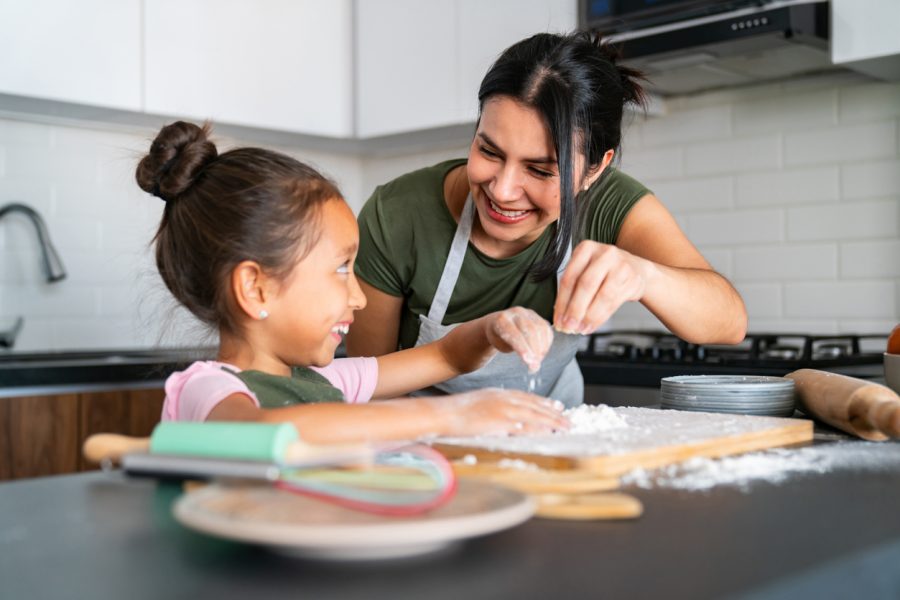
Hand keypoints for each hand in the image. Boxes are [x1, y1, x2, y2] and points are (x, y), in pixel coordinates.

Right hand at [435, 389, 568, 436]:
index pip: (527, 397)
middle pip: (534, 406)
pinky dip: (538, 430)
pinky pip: (524, 427)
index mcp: (499, 394)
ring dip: (552, 422)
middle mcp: (504, 399)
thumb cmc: (455, 412)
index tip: (556, 406)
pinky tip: (549, 433)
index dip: (543, 402)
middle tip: (568, 419)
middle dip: (553, 413)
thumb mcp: (478, 403)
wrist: (443, 414)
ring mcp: (503, 410)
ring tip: (565, 427)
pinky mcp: (500, 422)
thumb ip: (493, 407)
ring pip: (534, 415)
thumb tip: (503, 416)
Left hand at [484, 307, 553, 372]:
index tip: (528, 362)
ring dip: (542, 348)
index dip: (523, 348)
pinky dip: (546, 343)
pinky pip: (546, 329)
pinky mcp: (537, 316)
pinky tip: (541, 353)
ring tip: (537, 361)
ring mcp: (528, 313)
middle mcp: (516, 312)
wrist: (498, 323)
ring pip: (540, 329)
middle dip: (534, 350)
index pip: (514, 334)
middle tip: (535, 366)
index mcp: (502, 319)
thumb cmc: (499, 338)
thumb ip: (515, 350)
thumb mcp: (501, 345)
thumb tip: (533, 362)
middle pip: (529, 330)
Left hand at [554, 240, 649, 333]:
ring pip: (602, 296)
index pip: (570, 277)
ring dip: (589, 316)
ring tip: (579, 329)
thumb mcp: (587, 269)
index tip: (557, 319)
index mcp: (586, 249)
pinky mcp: (632, 280)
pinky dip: (600, 318)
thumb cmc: (604, 271)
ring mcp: (621, 266)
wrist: (636, 269)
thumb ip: (573, 286)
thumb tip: (560, 314)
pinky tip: (591, 326)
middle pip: (586, 285)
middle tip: (568, 326)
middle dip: (575, 309)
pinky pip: (613, 303)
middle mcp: (604, 254)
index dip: (562, 301)